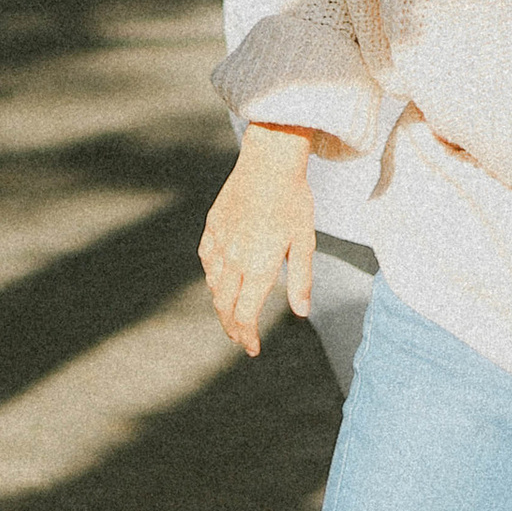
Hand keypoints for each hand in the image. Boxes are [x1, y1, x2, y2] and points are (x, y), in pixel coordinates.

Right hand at [198, 131, 317, 355]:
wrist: (269, 162)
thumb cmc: (293, 201)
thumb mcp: (304, 242)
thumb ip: (301, 280)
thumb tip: (301, 313)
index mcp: (258, 266)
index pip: (245, 314)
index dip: (247, 336)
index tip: (253, 349)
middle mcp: (234, 258)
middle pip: (225, 305)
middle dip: (232, 327)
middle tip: (241, 339)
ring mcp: (220, 242)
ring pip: (214, 284)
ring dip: (221, 304)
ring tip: (232, 313)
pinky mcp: (213, 225)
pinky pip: (207, 259)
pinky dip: (212, 276)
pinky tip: (219, 278)